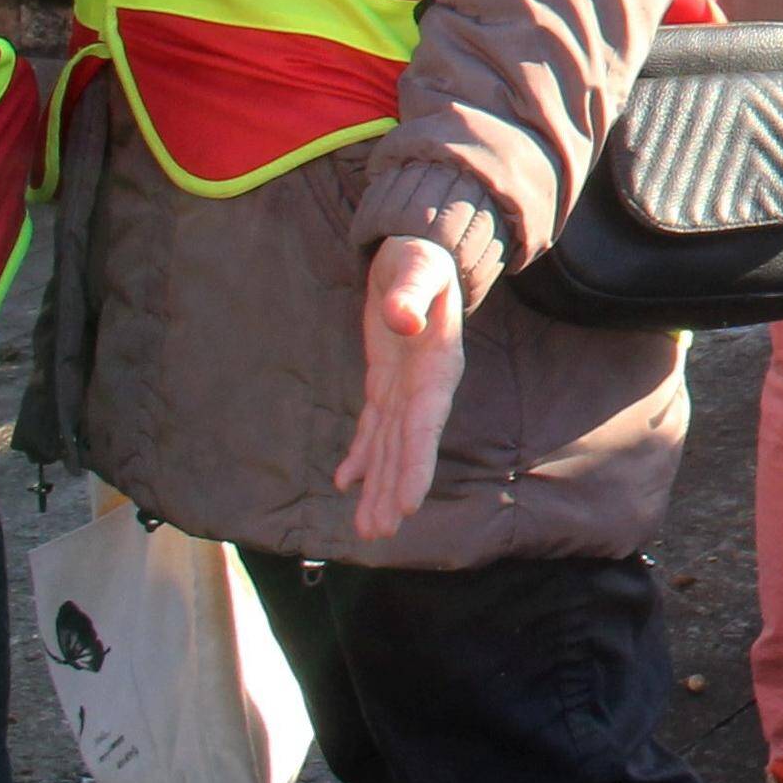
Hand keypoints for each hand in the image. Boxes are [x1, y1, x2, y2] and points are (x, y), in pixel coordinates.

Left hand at [336, 235, 468, 543]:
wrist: (422, 250)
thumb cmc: (423, 256)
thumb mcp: (418, 267)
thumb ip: (412, 292)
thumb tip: (401, 320)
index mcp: (437, 364)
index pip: (425, 424)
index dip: (415, 464)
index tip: (408, 505)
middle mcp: (424, 386)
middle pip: (405, 446)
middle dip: (392, 489)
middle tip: (377, 532)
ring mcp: (404, 388)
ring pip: (388, 446)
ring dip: (377, 485)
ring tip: (367, 529)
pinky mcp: (385, 383)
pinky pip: (371, 428)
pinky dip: (359, 456)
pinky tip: (345, 482)